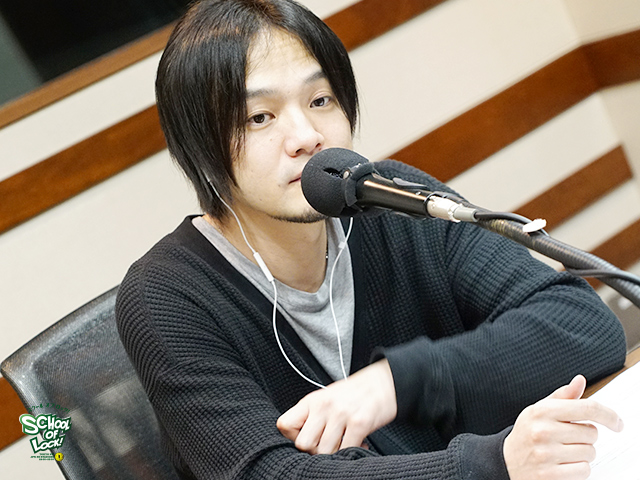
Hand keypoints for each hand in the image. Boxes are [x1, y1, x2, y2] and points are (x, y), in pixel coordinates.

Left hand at [277, 359, 396, 453]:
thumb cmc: (353, 394)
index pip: (284, 424)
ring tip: (344, 444)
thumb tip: (299, 443)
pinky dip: (351, 452)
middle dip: (314, 450)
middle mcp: (324, 406)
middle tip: (328, 445)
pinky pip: (346, 450)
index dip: (292, 437)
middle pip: (303, 444)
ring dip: (334, 453)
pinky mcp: (360, 423)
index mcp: (312, 400)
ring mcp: (341, 414)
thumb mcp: (325, 398)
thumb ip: (310, 417)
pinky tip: (359, 443)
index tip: (308, 437)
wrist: (383, 382)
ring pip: (324, 451)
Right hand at [503, 375, 623, 479]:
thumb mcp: (539, 410)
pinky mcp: (550, 475)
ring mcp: (546, 454)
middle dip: (586, 436)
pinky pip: (584, 470)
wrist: (505, 461)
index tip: (617, 422)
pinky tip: (563, 464)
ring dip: (582, 453)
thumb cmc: (527, 433)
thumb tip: (579, 381)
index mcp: (542, 411)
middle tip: (568, 437)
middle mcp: (544, 431)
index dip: (608, 415)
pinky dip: (578, 469)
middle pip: (592, 433)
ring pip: (590, 453)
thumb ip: (562, 396)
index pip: (587, 408)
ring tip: (563, 451)